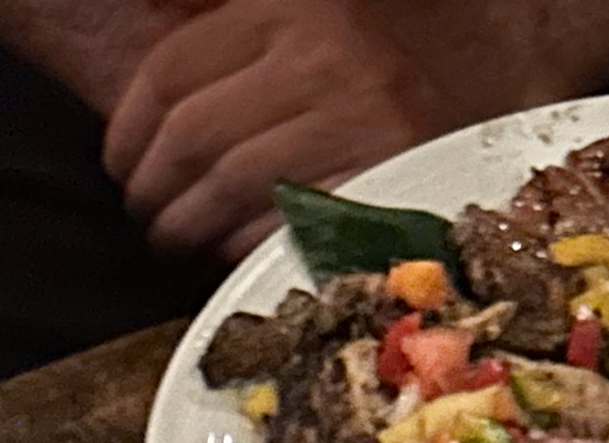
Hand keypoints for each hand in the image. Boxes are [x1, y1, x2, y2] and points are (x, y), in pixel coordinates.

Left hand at [103, 0, 460, 259]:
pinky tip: (231, 252)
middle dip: (150, 189)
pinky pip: (278, 229)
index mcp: (290, 9)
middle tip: (146, 213)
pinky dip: (240, 250)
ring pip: (225, 188)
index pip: (172, 72)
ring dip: (185, 228)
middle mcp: (319, 59)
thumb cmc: (376, 69)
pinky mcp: (376, 188)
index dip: (128, 129)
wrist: (487, 88)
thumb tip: (150, 57)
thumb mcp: (305, 21)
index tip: (121, 161)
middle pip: (190, 137)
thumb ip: (232, 34)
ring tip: (177, 238)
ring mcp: (351, 126)